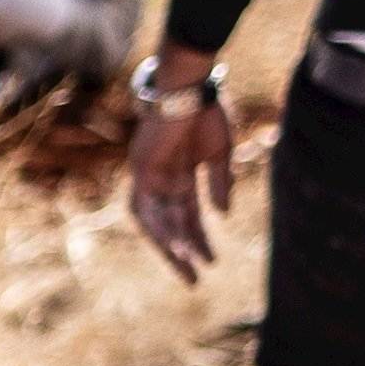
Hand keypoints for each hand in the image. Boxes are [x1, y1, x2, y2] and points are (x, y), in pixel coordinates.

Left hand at [125, 82, 231, 282]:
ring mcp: (149, 176)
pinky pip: (146, 208)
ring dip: (169, 246)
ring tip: (187, 268)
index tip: (213, 262)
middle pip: (169, 225)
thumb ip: (219, 184)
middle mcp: (162, 180)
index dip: (200, 240)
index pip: (188, 217)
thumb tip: (223, 215)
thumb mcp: (219, 154)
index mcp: (181, 176)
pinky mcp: (140, 171)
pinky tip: (176, 245)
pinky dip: (160, 227)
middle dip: (181, 252)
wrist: (189, 86)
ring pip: (156, 222)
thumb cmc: (206, 112)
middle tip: (195, 279)